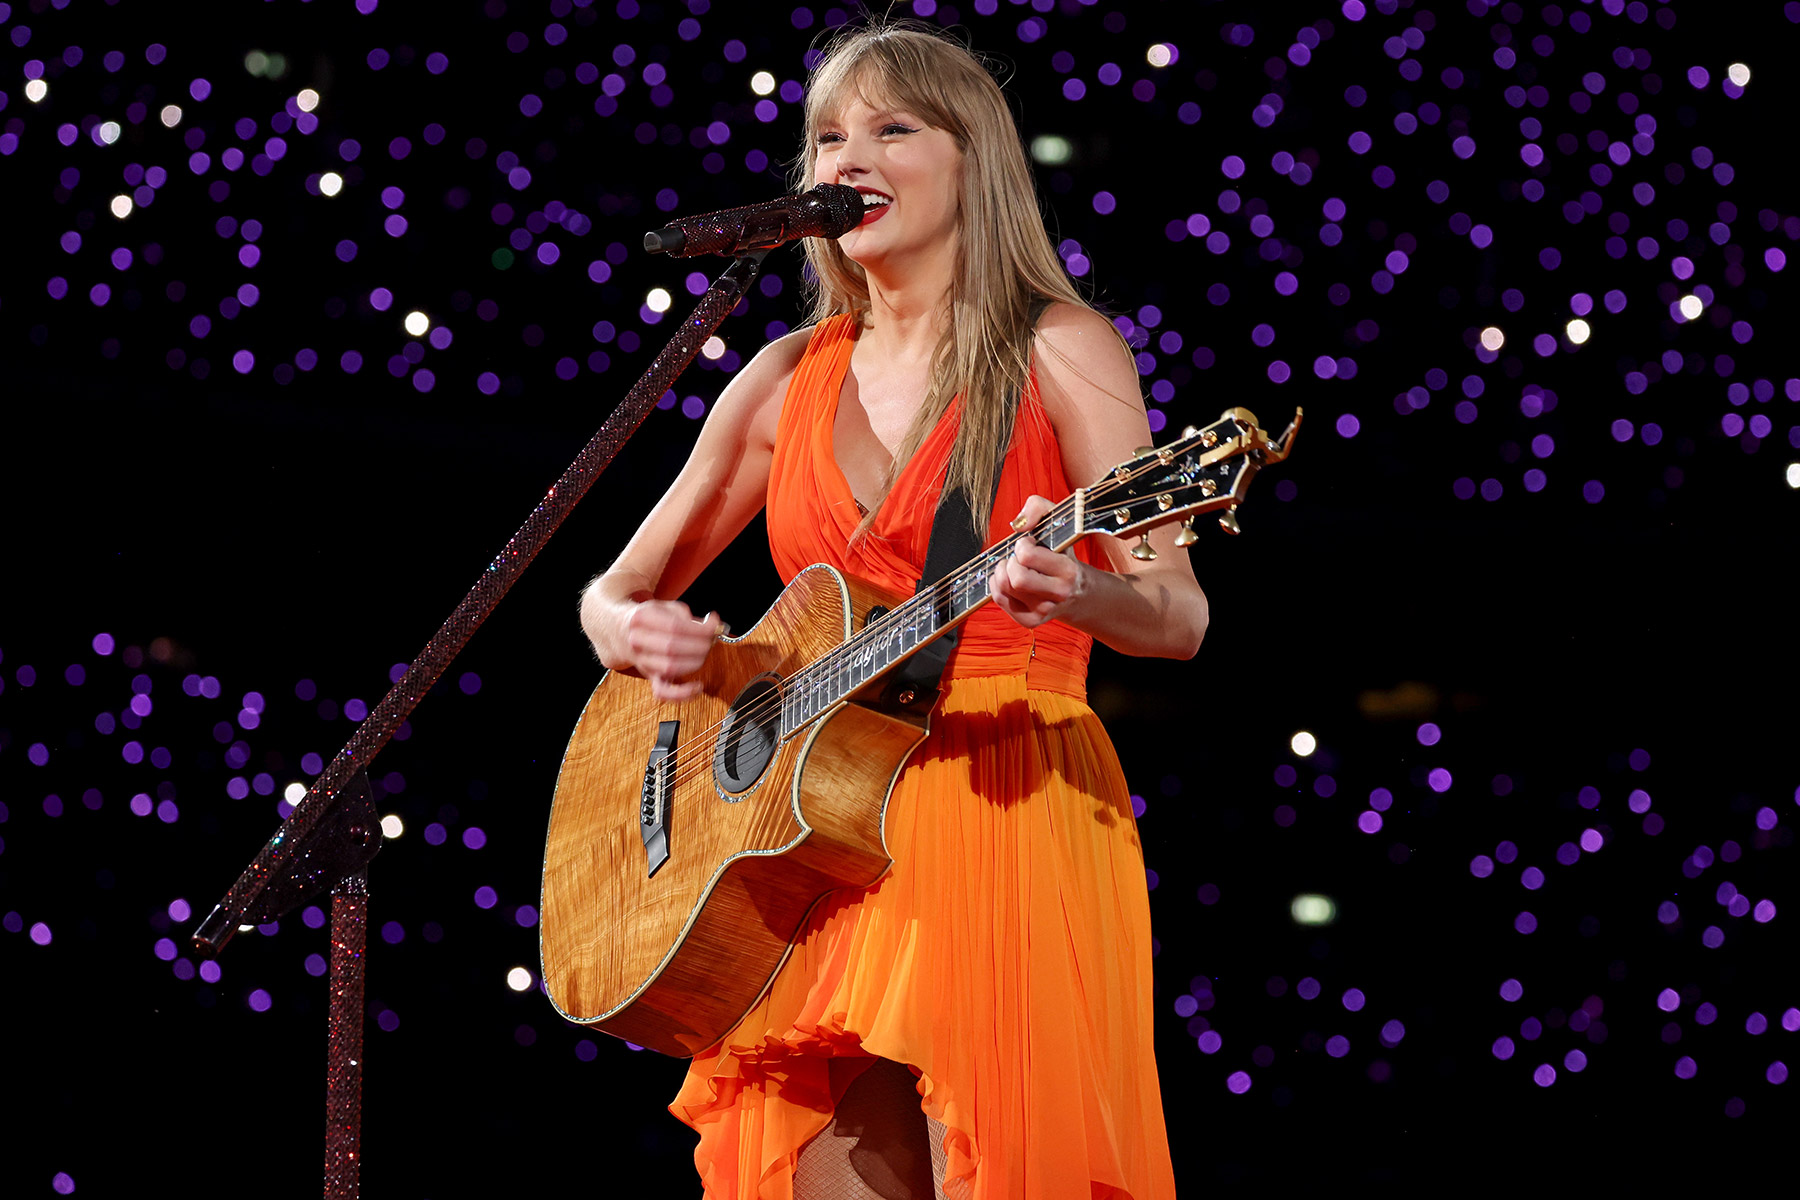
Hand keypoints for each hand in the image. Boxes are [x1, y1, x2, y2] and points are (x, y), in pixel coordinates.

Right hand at [619, 602, 721, 701]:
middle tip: (710, 641)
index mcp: (641, 618)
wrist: (619, 631)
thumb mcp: (663, 606)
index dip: (699, 629)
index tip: (714, 627)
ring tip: (704, 653)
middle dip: (699, 645)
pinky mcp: (648, 676)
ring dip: (695, 662)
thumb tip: (711, 625)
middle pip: (672, 648)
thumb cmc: (648, 618)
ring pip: (670, 668)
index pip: (674, 627)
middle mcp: (636, 641)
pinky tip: (697, 687)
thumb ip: (686, 615)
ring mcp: (641, 661)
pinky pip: (662, 692)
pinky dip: (682, 693)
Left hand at [990, 494, 1081, 629]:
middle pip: (1016, 579)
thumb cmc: (1062, 553)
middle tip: (1018, 558)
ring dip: (1002, 572)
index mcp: (1068, 570)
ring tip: (1013, 567)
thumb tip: (1018, 523)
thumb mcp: (1058, 523)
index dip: (1022, 545)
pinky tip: (1009, 581)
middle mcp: (1059, 594)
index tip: (1030, 544)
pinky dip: (997, 587)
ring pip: (1005, 589)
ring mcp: (1044, 610)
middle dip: (1011, 563)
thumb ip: (1039, 507)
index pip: (1027, 556)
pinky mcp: (1031, 621)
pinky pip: (1000, 601)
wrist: (1079, 591)